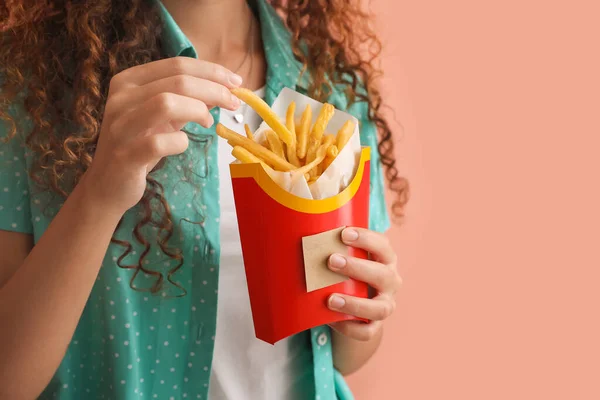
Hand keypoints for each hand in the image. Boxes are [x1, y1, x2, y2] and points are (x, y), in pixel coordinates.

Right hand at [83, 57, 242, 215]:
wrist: (109, 184)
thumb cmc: (140, 145)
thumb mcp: (162, 117)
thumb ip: (186, 100)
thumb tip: (223, 89)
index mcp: (128, 81)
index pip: (177, 64)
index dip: (212, 71)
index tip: (236, 82)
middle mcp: (120, 98)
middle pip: (177, 81)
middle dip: (214, 89)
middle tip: (234, 103)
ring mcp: (120, 126)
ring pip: (166, 103)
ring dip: (198, 110)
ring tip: (209, 121)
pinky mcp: (125, 155)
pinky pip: (160, 142)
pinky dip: (180, 142)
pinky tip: (183, 144)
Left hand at [327, 227, 400, 340]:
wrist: (355, 305)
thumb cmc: (347, 272)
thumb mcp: (345, 258)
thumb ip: (333, 249)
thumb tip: (301, 238)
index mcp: (386, 259)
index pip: (383, 246)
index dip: (366, 239)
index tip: (344, 233)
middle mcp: (391, 282)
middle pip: (382, 275)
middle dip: (357, 267)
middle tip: (331, 261)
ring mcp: (386, 305)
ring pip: (379, 308)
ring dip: (355, 303)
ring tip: (330, 299)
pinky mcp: (376, 325)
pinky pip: (367, 331)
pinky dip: (351, 328)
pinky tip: (333, 321)